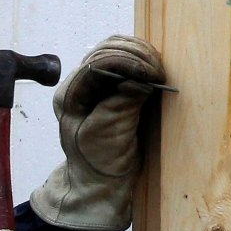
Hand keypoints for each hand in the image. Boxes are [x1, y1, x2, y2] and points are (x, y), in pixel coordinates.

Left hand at [30, 35, 165, 230]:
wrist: (100, 181)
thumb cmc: (98, 163)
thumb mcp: (107, 136)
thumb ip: (120, 106)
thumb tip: (139, 81)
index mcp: (71, 95)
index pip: (97, 62)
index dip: (126, 62)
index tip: (150, 73)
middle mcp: (81, 85)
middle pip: (107, 49)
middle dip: (135, 55)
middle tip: (158, 71)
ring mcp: (98, 84)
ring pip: (119, 51)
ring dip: (142, 56)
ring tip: (159, 72)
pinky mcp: (114, 87)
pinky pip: (130, 63)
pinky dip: (145, 63)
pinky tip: (156, 72)